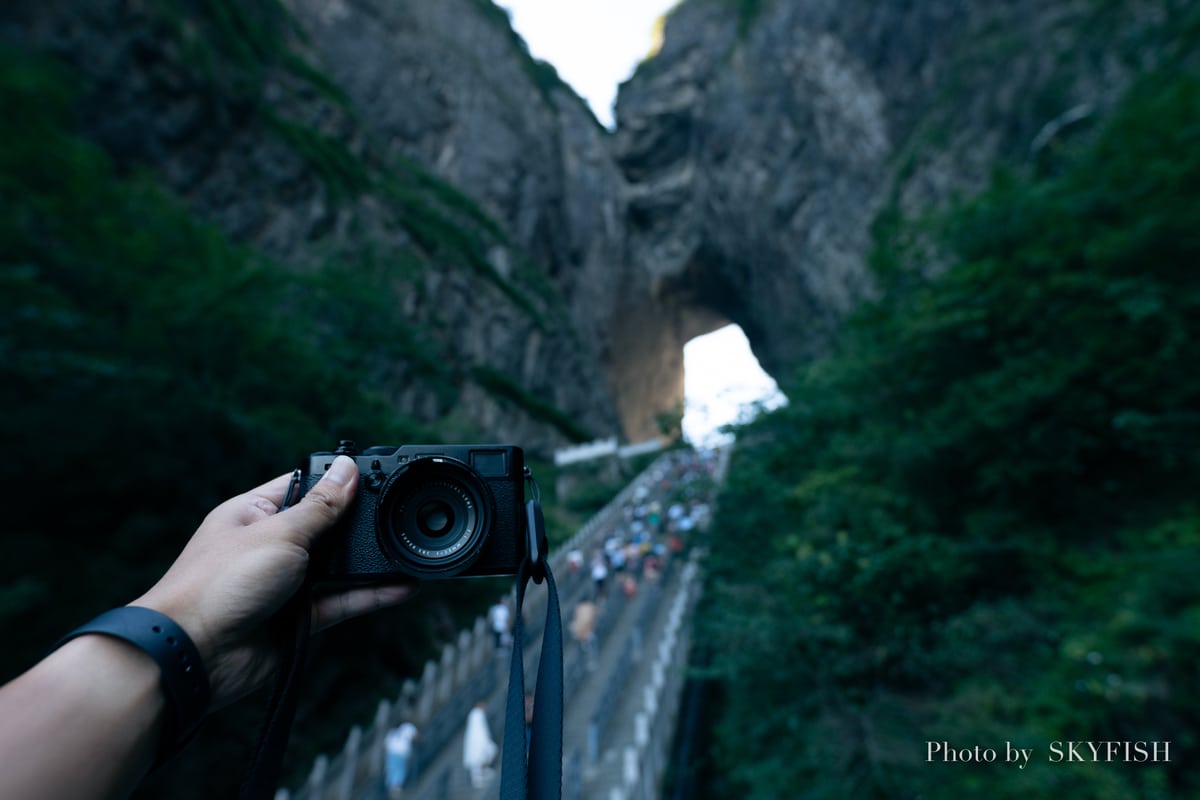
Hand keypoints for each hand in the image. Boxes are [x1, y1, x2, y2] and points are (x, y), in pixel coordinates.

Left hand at [132, 456, 416, 708]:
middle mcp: (270, 546)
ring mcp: (285, 583)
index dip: (337, 483)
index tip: (376, 478)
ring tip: (406, 549)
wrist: (194, 655)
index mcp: (254, 513)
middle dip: (358, 525)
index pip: (304, 487)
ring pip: (338, 568)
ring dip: (370, 562)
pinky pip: (342, 602)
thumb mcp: (278, 533)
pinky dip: (371, 595)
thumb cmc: (218, 585)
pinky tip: (401, 586)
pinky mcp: (299, 618)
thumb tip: (347, 469)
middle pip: (327, 528)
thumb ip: (321, 506)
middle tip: (399, 514)